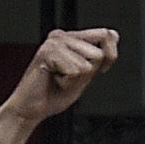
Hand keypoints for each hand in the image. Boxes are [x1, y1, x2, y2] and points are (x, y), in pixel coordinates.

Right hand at [3, 27, 119, 125]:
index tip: (102, 70)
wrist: (30, 109)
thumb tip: (114, 35)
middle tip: (69, 78)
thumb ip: (97, 56)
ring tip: (59, 79)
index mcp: (71, 38)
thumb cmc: (53, 93)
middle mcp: (62, 36)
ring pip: (87, 64)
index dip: (111, 55)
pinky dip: (67, 83)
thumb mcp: (84, 74)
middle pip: (98, 53)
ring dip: (76, 80)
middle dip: (89, 73)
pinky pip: (74, 71)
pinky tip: (53, 81)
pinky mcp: (47, 53)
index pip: (107, 34)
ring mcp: (54, 43)